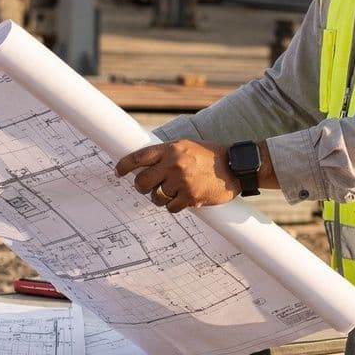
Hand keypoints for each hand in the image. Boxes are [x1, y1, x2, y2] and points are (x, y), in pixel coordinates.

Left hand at [114, 141, 236, 213]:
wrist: (236, 167)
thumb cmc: (211, 156)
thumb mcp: (187, 146)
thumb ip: (166, 153)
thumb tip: (144, 164)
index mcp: (171, 149)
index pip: (139, 157)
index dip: (124, 166)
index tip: (118, 172)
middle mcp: (174, 164)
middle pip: (142, 182)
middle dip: (143, 187)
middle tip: (148, 187)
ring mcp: (182, 182)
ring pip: (156, 197)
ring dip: (160, 197)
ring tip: (172, 192)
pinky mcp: (190, 197)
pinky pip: (170, 208)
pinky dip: (174, 206)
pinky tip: (183, 199)